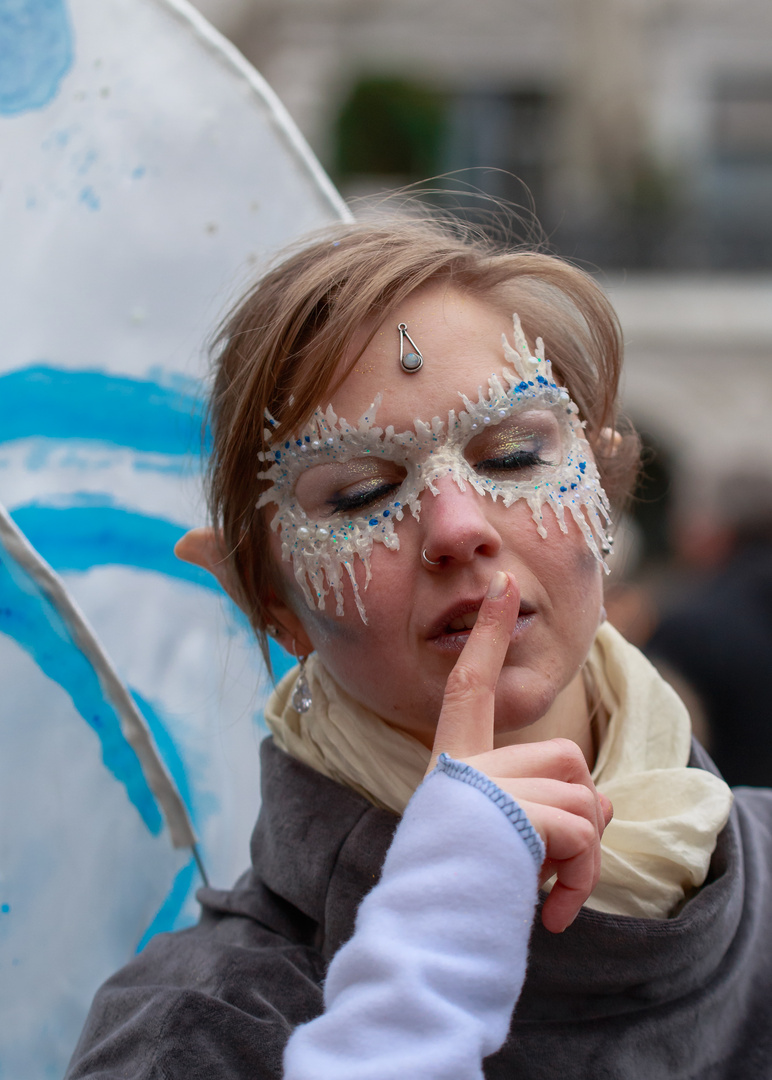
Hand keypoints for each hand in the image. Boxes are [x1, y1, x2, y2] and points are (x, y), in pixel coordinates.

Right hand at [428, 570, 611, 933]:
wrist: (425, 934)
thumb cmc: (455, 890)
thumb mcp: (495, 840)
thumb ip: (538, 806)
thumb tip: (606, 808)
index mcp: (454, 765)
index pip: (470, 686)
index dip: (490, 635)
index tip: (506, 584)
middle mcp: (469, 766)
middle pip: (565, 758)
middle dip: (580, 813)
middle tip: (557, 866)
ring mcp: (491, 788)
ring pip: (584, 797)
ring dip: (583, 857)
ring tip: (548, 893)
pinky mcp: (518, 813)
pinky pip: (582, 833)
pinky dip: (580, 881)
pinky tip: (551, 913)